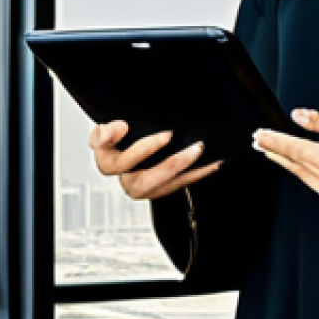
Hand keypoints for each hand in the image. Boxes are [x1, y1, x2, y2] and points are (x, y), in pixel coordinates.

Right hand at [89, 119, 223, 200]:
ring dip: (187, 170)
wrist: (129, 139)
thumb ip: (106, 131)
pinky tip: (212, 163)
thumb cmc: (118, 135)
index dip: (141, 150)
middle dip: (171, 165)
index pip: (121, 162)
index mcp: (108, 163)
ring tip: (201, 152)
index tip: (162, 134)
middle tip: (189, 145)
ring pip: (165, 187)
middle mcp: (125, 179)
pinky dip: (197, 174)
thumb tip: (114, 130)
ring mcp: (144, 187)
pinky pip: (179, 184)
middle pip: (144, 181)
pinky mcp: (161, 188)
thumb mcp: (107, 129)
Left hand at [252, 108, 318, 211]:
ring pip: (304, 177)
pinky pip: (316, 185)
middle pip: (296, 165)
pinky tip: (299, 164)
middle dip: (275, 151)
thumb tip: (300, 116)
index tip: (259, 134)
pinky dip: (304, 172)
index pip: (298, 150)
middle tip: (258, 140)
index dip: (276, 141)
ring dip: (287, 162)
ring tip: (271, 151)